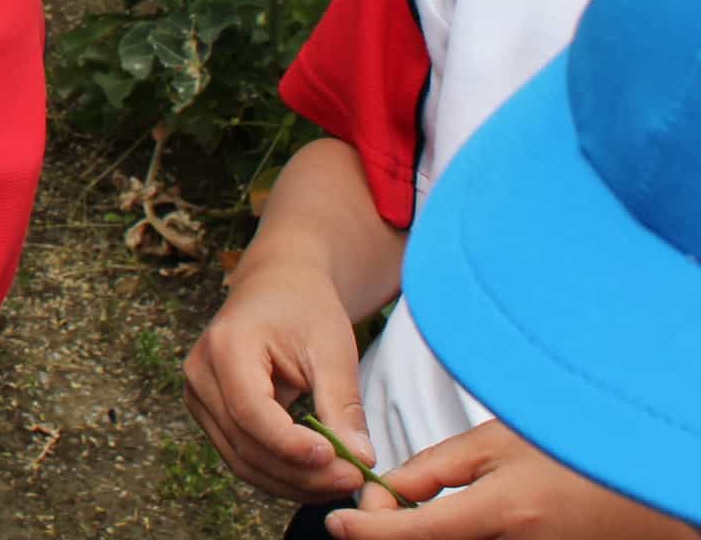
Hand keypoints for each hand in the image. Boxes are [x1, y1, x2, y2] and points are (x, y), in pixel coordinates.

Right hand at [183, 251, 375, 503]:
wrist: (277, 287)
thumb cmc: (305, 308)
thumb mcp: (332, 349)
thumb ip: (342, 405)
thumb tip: (361, 460)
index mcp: (225, 346)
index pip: (250, 411)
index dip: (291, 445)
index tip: (340, 462)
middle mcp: (200, 375)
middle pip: (245, 445)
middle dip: (301, 473)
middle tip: (354, 480)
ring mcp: (199, 397)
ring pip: (242, 461)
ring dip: (293, 482)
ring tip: (341, 482)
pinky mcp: (210, 414)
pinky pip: (242, 458)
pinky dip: (281, 475)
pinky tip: (318, 477)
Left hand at [328, 422, 697, 538]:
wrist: (637, 487)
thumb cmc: (569, 454)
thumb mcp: (496, 444)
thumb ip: (436, 469)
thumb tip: (386, 489)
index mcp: (501, 515)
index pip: (411, 536)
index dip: (365, 530)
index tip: (337, 520)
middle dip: (389, 533)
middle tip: (379, 504)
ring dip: (416, 537)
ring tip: (410, 509)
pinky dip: (444, 539)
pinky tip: (440, 522)